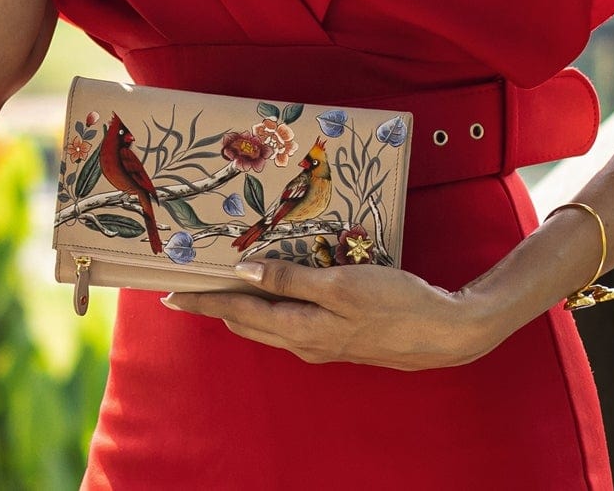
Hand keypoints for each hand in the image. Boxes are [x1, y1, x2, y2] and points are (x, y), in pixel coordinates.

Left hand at [161, 259, 496, 370]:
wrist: (444, 332)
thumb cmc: (395, 304)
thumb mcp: (341, 284)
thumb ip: (291, 278)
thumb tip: (244, 271)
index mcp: (300, 329)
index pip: (238, 313)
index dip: (203, 302)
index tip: (169, 294)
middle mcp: (304, 341)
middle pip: (248, 322)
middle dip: (215, 305)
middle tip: (186, 286)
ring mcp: (322, 341)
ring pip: (268, 323)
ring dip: (242, 305)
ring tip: (220, 284)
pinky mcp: (339, 335)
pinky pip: (290, 320)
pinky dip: (271, 304)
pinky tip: (274, 288)